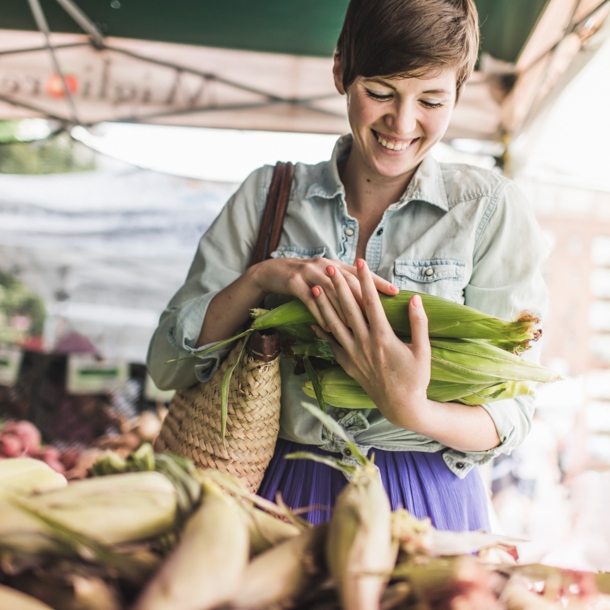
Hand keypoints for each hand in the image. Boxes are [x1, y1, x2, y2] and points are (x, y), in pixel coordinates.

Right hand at [249, 257, 397, 329]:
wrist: (273, 271)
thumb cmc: (304, 278)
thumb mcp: (325, 274)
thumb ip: (343, 282)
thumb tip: (368, 296)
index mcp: (335, 264)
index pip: (361, 273)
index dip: (378, 281)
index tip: (396, 291)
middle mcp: (325, 265)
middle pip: (348, 281)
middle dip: (365, 297)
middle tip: (379, 314)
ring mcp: (309, 273)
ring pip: (331, 292)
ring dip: (343, 309)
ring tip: (358, 326)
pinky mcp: (294, 283)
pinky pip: (310, 300)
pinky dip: (321, 314)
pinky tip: (330, 326)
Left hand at [310, 259, 430, 429]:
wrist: (401, 406)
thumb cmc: (416, 378)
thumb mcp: (423, 350)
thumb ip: (419, 322)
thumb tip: (415, 298)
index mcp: (384, 337)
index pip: (372, 302)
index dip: (365, 281)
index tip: (360, 263)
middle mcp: (365, 343)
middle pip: (348, 309)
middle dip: (339, 286)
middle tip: (331, 268)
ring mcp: (353, 354)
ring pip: (335, 324)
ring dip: (324, 305)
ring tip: (316, 287)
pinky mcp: (347, 364)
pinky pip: (331, 344)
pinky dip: (321, 331)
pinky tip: (313, 320)